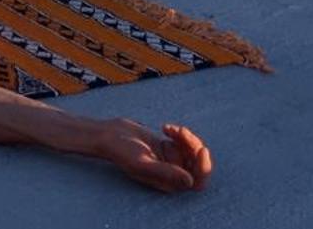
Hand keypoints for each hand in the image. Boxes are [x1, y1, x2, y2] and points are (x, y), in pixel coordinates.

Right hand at [90, 119, 212, 192]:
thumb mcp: (142, 162)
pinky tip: (165, 127)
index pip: (197, 182)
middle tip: (182, 131)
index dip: (203, 167)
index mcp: (168, 184)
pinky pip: (185, 143)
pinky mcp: (169, 148)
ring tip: (170, 128)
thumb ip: (165, 173)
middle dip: (194, 146)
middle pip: (198, 165)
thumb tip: (190, 181)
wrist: (109, 135)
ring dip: (187, 138)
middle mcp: (172, 175)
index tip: (202, 149)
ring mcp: (171, 161)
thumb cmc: (122, 151)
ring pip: (193, 152)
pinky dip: (179, 133)